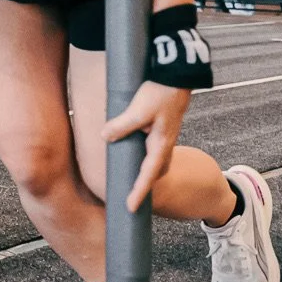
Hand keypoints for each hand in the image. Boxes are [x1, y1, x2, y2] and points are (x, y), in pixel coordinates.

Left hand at [101, 81, 191, 211]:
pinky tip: (133, 148)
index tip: (130, 207)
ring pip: (154, 159)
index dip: (139, 192)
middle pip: (155, 171)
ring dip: (144, 170)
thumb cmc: (160, 92)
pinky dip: (144, 154)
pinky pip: (152, 147)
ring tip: (130, 177)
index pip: (149, 175)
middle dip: (144, 185)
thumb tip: (105, 137)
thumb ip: (122, 125)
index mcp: (161, 144)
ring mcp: (164, 134)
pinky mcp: (161, 125)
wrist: (176, 74)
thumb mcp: (139, 109)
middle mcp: (165, 142)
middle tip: (130, 196)